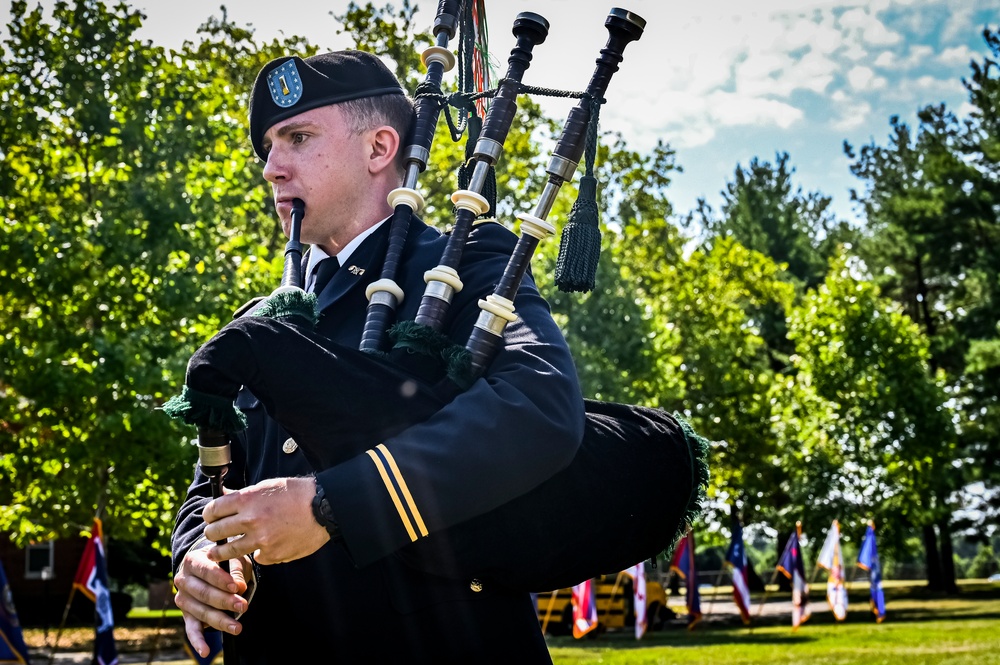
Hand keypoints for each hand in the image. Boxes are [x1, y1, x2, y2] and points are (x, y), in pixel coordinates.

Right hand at [173, 543, 248, 656]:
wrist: (208, 566)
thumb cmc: (224, 562)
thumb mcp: (232, 559)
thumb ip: (235, 570)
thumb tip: (240, 587)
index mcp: (192, 561)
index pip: (206, 570)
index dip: (221, 579)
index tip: (236, 587)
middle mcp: (183, 580)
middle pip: (203, 593)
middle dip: (224, 601)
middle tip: (243, 606)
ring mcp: (183, 599)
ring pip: (201, 612)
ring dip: (220, 621)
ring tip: (237, 627)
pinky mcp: (187, 615)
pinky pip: (191, 629)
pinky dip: (198, 641)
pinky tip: (205, 652)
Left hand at [203, 476, 329, 564]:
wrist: (324, 509)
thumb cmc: (297, 494)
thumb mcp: (267, 486)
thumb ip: (243, 495)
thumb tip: (223, 496)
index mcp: (247, 499)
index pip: (213, 510)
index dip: (209, 515)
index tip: (210, 518)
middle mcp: (250, 520)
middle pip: (215, 531)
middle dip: (212, 532)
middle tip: (214, 534)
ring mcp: (260, 540)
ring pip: (228, 551)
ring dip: (221, 552)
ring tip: (217, 553)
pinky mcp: (272, 555)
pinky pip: (256, 557)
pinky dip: (257, 553)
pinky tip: (263, 547)